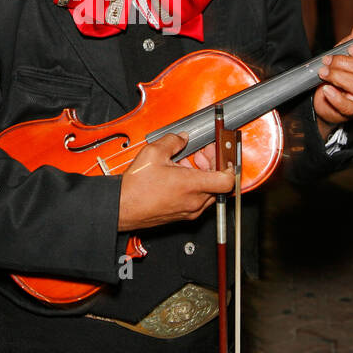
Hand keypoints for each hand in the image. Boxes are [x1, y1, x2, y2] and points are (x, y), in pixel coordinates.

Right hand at [118, 132, 234, 232]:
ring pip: (208, 192)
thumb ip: (173, 141)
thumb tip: (182, 137)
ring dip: (203, 175)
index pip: (227, 180)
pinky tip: (180, 175)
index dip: (230, 165)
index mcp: (192, 186)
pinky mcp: (182, 215)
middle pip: (219, 184)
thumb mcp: (154, 152)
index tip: (223, 155)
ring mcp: (189, 210)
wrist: (122, 207)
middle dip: (213, 165)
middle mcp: (194, 201)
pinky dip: (194, 186)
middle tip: (203, 153)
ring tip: (187, 162)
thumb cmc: (136, 187)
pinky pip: (197, 199)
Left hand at [313, 24, 352, 137]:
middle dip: (343, 62)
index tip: (352, 48)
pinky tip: (326, 90)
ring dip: (337, 76)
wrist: (326, 99)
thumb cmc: (338, 75)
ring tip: (323, 73)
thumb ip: (350, 42)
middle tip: (327, 60)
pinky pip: (348, 105)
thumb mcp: (342, 55)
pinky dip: (335, 97)